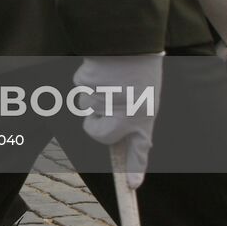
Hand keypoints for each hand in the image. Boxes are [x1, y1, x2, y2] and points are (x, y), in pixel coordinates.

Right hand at [73, 55, 163, 189]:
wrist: (128, 38)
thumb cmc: (139, 66)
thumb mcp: (145, 94)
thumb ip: (132, 115)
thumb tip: (112, 132)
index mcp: (144, 114)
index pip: (140, 149)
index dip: (136, 169)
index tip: (132, 187)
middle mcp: (124, 112)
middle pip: (97, 132)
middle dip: (94, 123)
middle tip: (105, 104)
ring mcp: (103, 100)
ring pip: (87, 108)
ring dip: (93, 96)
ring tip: (108, 78)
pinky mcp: (86, 85)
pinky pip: (81, 90)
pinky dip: (87, 80)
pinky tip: (100, 69)